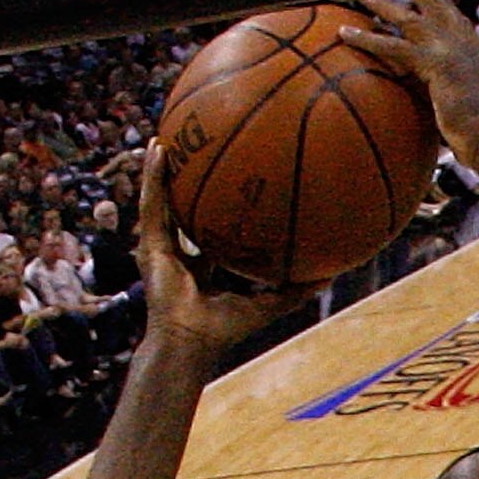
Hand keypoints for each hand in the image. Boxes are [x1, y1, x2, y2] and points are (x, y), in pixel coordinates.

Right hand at [135, 142, 312, 357]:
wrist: (190, 343)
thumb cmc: (225, 330)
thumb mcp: (267, 304)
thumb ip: (295, 290)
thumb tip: (330, 275)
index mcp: (206, 268)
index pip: (213, 232)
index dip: (221, 208)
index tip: (236, 180)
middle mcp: (182, 255)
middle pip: (185, 211)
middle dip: (189, 182)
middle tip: (199, 149)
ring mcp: (162, 249)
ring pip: (162, 201)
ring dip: (164, 169)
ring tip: (169, 135)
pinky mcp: (149, 245)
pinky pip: (151, 203)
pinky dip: (153, 176)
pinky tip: (158, 147)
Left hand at [341, 0, 478, 156]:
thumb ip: (464, 102)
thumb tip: (458, 123)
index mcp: (477, 50)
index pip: (454, 16)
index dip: (438, 3)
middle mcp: (465, 40)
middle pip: (432, 2)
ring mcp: (450, 48)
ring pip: (407, 18)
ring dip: (380, 4)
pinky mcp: (434, 62)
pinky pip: (392, 46)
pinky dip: (366, 39)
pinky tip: (344, 33)